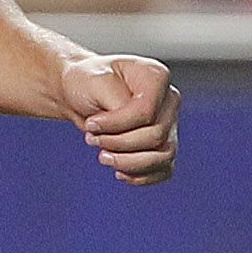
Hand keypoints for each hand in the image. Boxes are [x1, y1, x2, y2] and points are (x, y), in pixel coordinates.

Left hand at [60, 52, 178, 183]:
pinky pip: (164, 169)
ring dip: (129, 163)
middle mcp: (169, 100)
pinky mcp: (164, 146)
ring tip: (103, 157)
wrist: (81, 94)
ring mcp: (170, 124)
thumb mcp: (94, 82)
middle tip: (91, 139)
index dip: (117, 125)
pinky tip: (119, 172)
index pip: (147, 112)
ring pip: (163, 156)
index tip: (90, 125)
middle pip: (156, 136)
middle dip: (119, 144)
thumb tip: (130, 130)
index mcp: (156, 76)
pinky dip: (142, 176)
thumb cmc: (86, 83)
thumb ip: (117, 103)